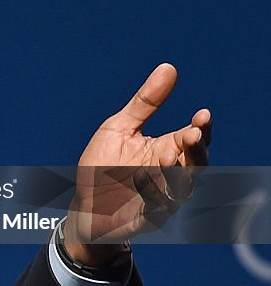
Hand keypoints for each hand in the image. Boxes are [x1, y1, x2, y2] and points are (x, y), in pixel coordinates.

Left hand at [65, 63, 211, 265]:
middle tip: (191, 134)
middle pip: (196, 163)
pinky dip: (152, 195)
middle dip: (196, 149)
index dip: (201, 128)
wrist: (82, 205)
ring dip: (177, 172)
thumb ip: (145, 103)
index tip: (202, 114)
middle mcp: (170, 174)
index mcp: (167, 149)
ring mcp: (162, 198)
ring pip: (181, 187)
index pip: (193, 138)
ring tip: (167, 154)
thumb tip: (169, 68)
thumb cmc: (102, 166)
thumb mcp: (119, 128)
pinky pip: (157, 208)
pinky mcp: (148, 217)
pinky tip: (142, 179)